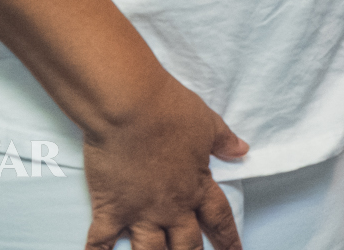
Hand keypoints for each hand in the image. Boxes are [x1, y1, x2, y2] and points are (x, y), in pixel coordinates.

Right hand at [82, 71, 248, 249]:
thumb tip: (242, 150)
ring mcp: (140, 212)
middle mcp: (172, 207)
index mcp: (198, 185)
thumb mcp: (208, 124)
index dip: (228, 238)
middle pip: (186, 244)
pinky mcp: (111, 209)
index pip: (219, 218)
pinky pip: (101, 242)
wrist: (131, 107)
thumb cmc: (172, 111)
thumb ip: (224, 142)